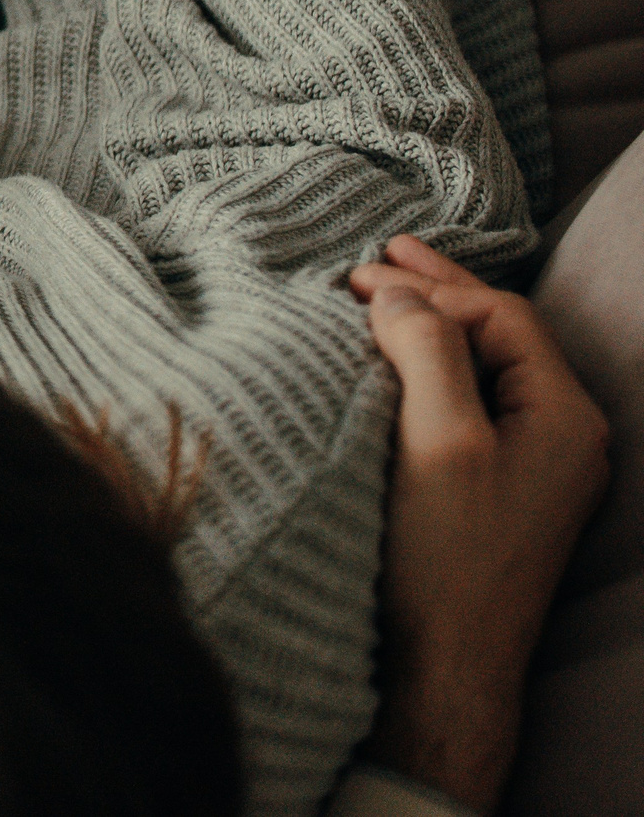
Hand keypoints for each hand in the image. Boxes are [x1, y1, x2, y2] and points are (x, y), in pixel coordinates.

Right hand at [348, 235, 610, 811]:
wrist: (448, 667)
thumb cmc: (445, 560)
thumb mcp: (439, 442)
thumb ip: (427, 353)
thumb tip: (397, 294)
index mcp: (564, 418)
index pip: (500, 317)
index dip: (432, 286)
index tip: (359, 275)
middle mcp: (562, 438)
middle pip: (498, 337)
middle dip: (436, 293)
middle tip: (377, 257)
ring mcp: (534, 469)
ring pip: (482, 371)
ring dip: (428, 330)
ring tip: (378, 300)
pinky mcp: (498, 494)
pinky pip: (469, 407)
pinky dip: (426, 373)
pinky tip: (389, 369)